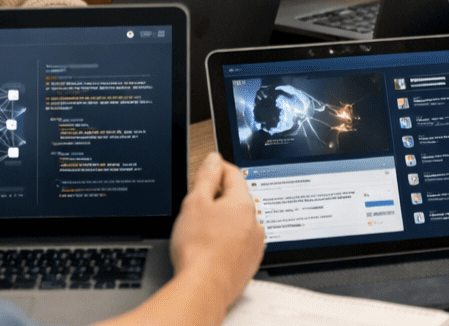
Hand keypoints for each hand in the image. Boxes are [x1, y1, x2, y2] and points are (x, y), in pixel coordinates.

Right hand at [170, 153, 264, 307]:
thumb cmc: (198, 249)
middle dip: (219, 196)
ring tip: (203, 230)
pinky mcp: (250, 262)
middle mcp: (254, 222)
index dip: (217, 168)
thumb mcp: (194, 203)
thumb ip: (205, 177)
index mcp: (242, 203)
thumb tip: (213, 159)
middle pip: (236, 198)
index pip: (233, 174)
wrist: (204, 288)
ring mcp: (254, 243)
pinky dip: (228, 240)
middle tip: (198, 203)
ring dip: (225, 220)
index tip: (209, 168)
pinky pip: (240, 242)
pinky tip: (213, 247)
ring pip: (239, 222)